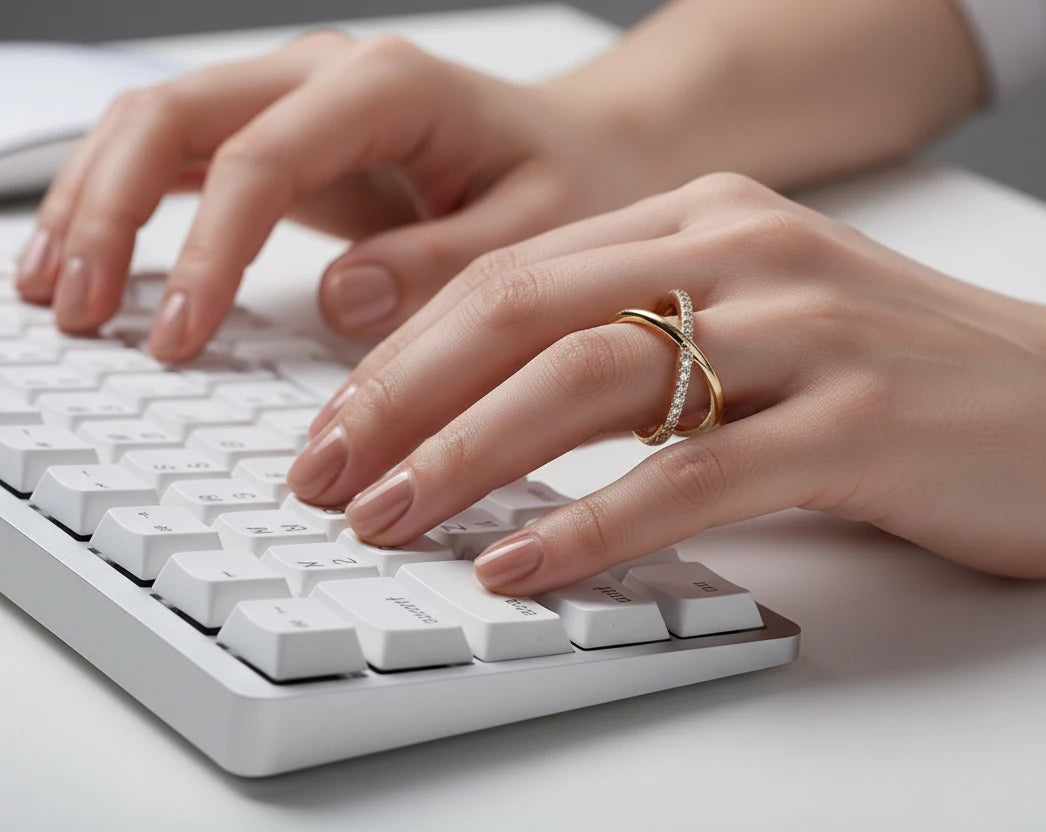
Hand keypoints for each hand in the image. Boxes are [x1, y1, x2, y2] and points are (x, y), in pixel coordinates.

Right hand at [14, 31, 648, 358]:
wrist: (582, 151)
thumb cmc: (570, 184)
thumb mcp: (537, 232)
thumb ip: (443, 262)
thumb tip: (339, 297)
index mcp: (388, 87)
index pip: (262, 158)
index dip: (208, 249)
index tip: (180, 336)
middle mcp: (326, 76)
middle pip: (175, 115)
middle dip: (110, 213)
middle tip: (79, 311)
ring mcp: (296, 100)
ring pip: (156, 125)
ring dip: (94, 203)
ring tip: (55, 292)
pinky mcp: (284, 137)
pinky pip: (183, 157)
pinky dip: (127, 206)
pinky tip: (94, 263)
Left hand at [284, 172, 1045, 594]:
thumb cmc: (920, 375)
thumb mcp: (771, 318)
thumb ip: (654, 336)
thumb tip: (505, 408)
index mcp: (715, 217)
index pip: (517, 269)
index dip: (409, 349)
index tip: (340, 421)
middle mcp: (751, 254)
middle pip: (526, 312)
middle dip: (402, 397)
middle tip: (326, 471)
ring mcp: (808, 334)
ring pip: (590, 384)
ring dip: (468, 459)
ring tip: (392, 518)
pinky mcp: (859, 429)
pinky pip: (688, 477)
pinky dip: (588, 528)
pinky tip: (522, 565)